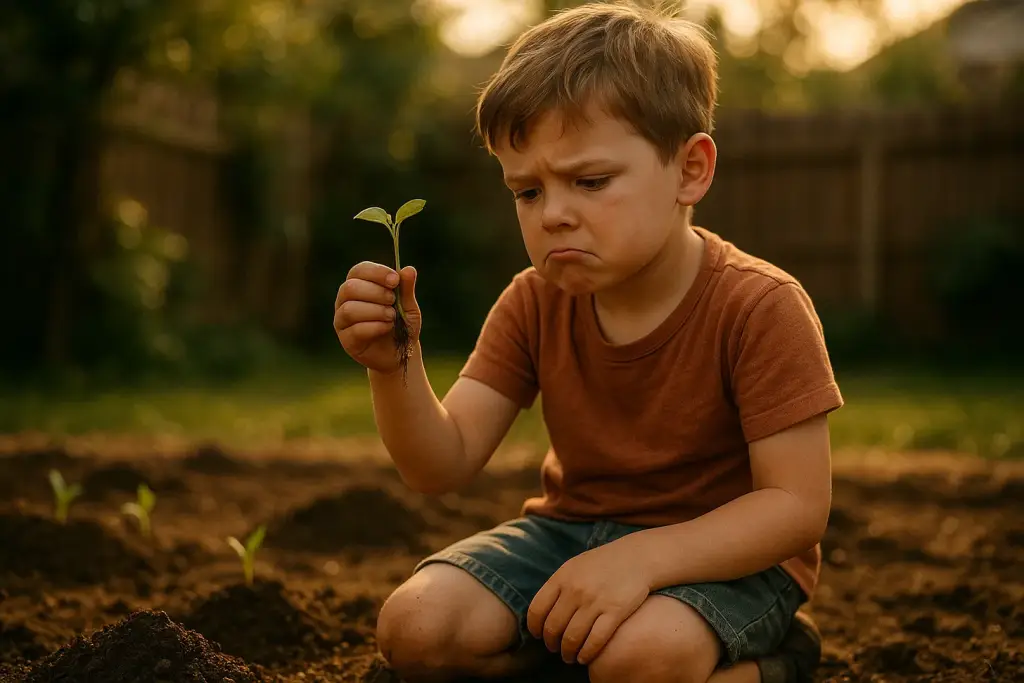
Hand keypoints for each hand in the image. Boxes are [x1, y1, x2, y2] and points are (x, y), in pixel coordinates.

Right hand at [334, 261, 421, 373]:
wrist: (401, 353)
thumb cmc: (402, 325)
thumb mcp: (409, 306)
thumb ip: (406, 289)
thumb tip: (409, 269)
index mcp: (359, 285)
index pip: (359, 270)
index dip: (376, 273)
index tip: (395, 281)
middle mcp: (345, 300)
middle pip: (350, 288)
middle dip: (376, 292)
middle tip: (393, 301)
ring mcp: (342, 320)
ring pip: (349, 309)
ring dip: (375, 311)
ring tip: (392, 317)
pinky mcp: (346, 339)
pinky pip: (354, 329)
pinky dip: (374, 327)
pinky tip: (386, 328)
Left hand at [527, 540, 649, 664]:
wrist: (637, 557)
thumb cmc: (603, 563)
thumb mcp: (574, 566)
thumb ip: (558, 586)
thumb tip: (542, 612)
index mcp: (562, 577)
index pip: (537, 610)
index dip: (535, 628)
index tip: (539, 636)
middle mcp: (575, 590)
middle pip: (553, 628)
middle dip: (551, 644)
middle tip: (555, 649)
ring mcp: (595, 601)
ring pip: (572, 638)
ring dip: (568, 653)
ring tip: (569, 657)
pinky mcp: (615, 612)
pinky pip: (595, 640)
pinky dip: (587, 653)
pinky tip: (584, 657)